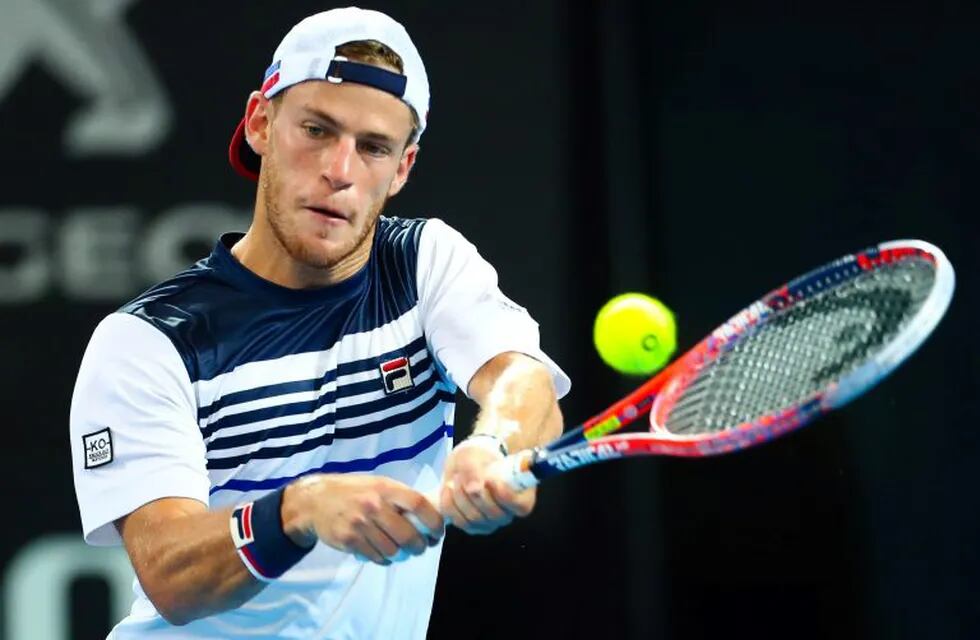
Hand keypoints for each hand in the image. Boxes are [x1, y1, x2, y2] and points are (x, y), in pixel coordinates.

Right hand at [282, 474, 443, 564]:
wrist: (316, 500)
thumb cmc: (354, 491)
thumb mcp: (378, 484)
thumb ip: (400, 497)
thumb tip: (430, 514)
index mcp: (385, 488)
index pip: (419, 505)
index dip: (434, 522)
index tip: (437, 532)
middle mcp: (373, 505)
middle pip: (408, 535)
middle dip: (420, 546)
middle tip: (421, 547)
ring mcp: (360, 524)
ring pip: (393, 550)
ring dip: (402, 555)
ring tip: (401, 550)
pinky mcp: (349, 540)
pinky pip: (377, 557)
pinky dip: (385, 559)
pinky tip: (383, 552)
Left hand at [440, 439, 536, 534]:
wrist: (466, 463)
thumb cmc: (479, 456)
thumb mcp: (474, 454)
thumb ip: (474, 468)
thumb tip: (474, 489)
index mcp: (520, 494)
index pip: (522, 505)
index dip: (507, 497)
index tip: (491, 480)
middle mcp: (508, 512)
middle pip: (495, 514)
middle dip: (476, 494)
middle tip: (463, 475)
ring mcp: (490, 522)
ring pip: (475, 519)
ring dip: (460, 497)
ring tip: (456, 479)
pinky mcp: (472, 526)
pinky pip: (460, 521)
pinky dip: (450, 505)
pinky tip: (447, 489)